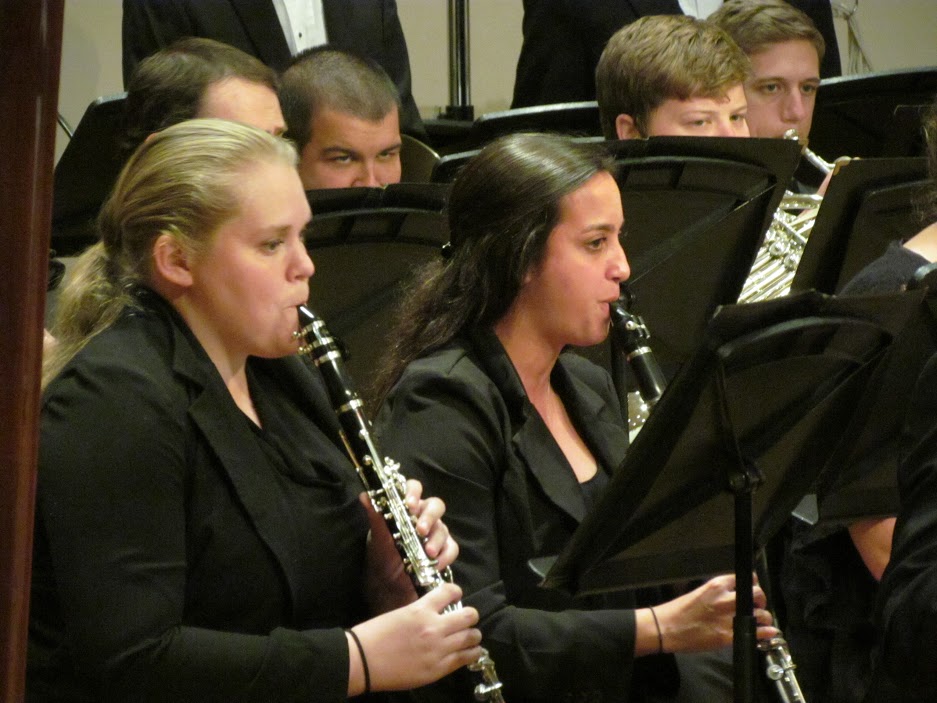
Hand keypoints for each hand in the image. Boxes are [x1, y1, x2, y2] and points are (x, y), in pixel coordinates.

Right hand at [348, 583, 482, 693]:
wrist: (363, 661)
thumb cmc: (374, 635)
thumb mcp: (400, 614)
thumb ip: (420, 613)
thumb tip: (435, 613)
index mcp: (421, 610)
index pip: (450, 592)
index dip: (455, 592)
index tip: (456, 596)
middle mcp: (434, 627)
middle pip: (468, 615)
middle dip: (470, 615)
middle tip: (467, 619)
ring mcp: (438, 649)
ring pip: (471, 637)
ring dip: (473, 635)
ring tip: (472, 637)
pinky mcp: (438, 669)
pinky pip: (464, 659)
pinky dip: (471, 653)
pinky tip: (471, 652)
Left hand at [360, 479, 459, 613]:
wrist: (388, 587)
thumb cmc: (382, 557)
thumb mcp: (377, 538)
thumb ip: (375, 516)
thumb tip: (365, 495)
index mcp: (407, 508)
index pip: (414, 489)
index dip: (414, 492)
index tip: (409, 504)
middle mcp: (424, 517)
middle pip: (436, 505)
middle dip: (429, 517)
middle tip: (420, 530)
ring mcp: (435, 533)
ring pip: (443, 528)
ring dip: (436, 539)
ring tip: (428, 553)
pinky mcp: (444, 550)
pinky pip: (452, 548)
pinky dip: (446, 555)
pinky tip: (436, 564)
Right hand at [641, 573, 778, 654]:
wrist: (666, 627)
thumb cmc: (678, 610)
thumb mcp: (700, 592)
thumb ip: (718, 593)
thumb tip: (733, 595)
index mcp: (717, 585)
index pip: (745, 578)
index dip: (753, 584)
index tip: (753, 590)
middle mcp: (726, 599)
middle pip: (757, 594)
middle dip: (760, 600)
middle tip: (758, 606)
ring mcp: (729, 618)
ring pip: (761, 614)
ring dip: (764, 618)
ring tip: (762, 622)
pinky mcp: (729, 636)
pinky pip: (755, 633)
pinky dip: (765, 633)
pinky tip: (768, 633)